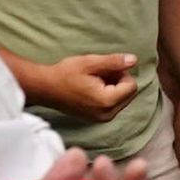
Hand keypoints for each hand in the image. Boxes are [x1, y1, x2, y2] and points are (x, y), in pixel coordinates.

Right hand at [26, 50, 141, 119]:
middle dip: (118, 81)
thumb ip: (114, 62)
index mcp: (107, 101)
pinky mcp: (97, 119)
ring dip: (112, 87)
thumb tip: (134, 60)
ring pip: (122, 99)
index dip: (121, 73)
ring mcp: (102, 119)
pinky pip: (113, 105)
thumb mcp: (91, 63)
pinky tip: (90, 89)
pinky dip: (107, 95)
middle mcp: (107, 114)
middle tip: (98, 75)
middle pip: (129, 94)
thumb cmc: (66, 74)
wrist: (45, 88)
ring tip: (93, 81)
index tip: (104, 69)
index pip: (132, 85)